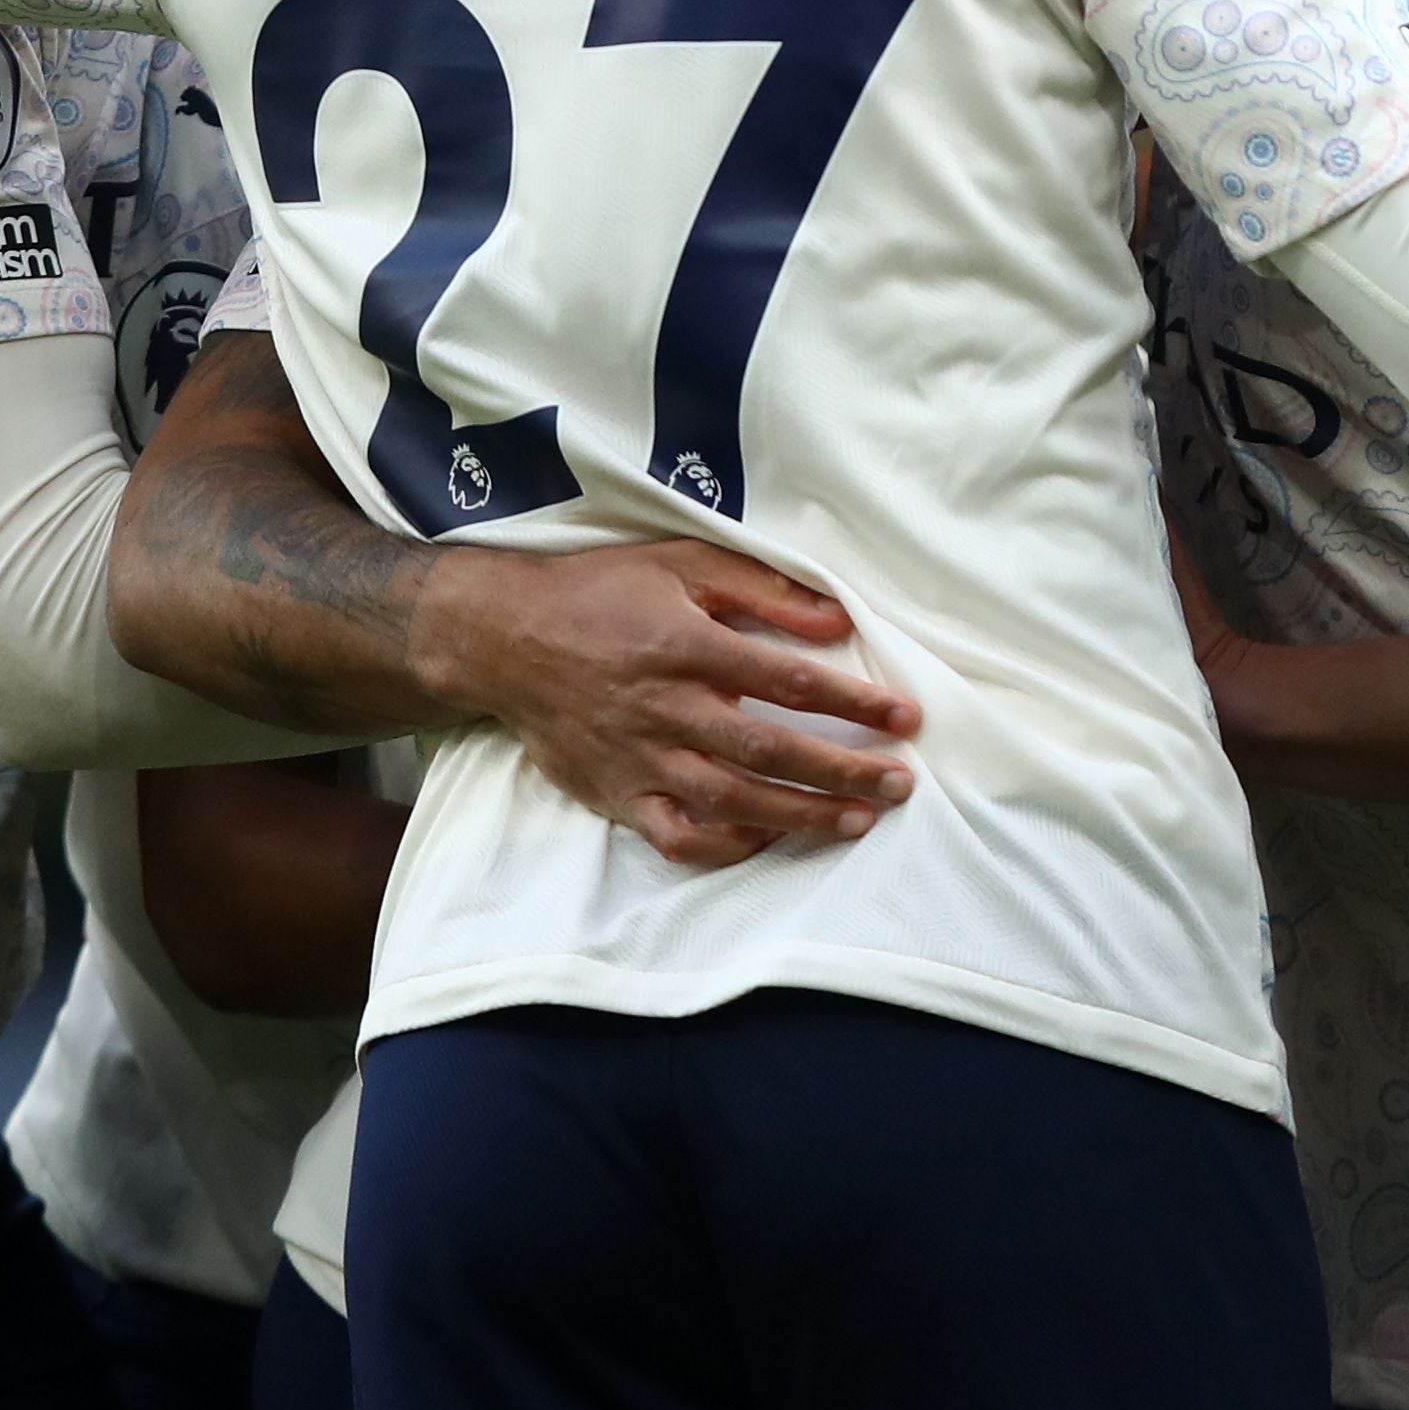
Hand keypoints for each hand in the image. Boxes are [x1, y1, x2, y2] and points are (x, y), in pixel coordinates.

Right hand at [424, 539, 924, 871]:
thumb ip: (764, 590)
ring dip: (800, 815)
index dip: (853, 703)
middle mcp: (666, 708)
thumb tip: (839, 619)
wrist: (504, 638)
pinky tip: (770, 837)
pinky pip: (676, 836)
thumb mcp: (684, 563)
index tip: (904, 718)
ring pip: (731, 801)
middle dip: (843, 771)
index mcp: (686, 645)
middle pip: (769, 749)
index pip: (788, 681)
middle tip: (900, 784)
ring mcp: (639, 758)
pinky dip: (726, 846)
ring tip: (857, 821)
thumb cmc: (602, 592)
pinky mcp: (615, 794)